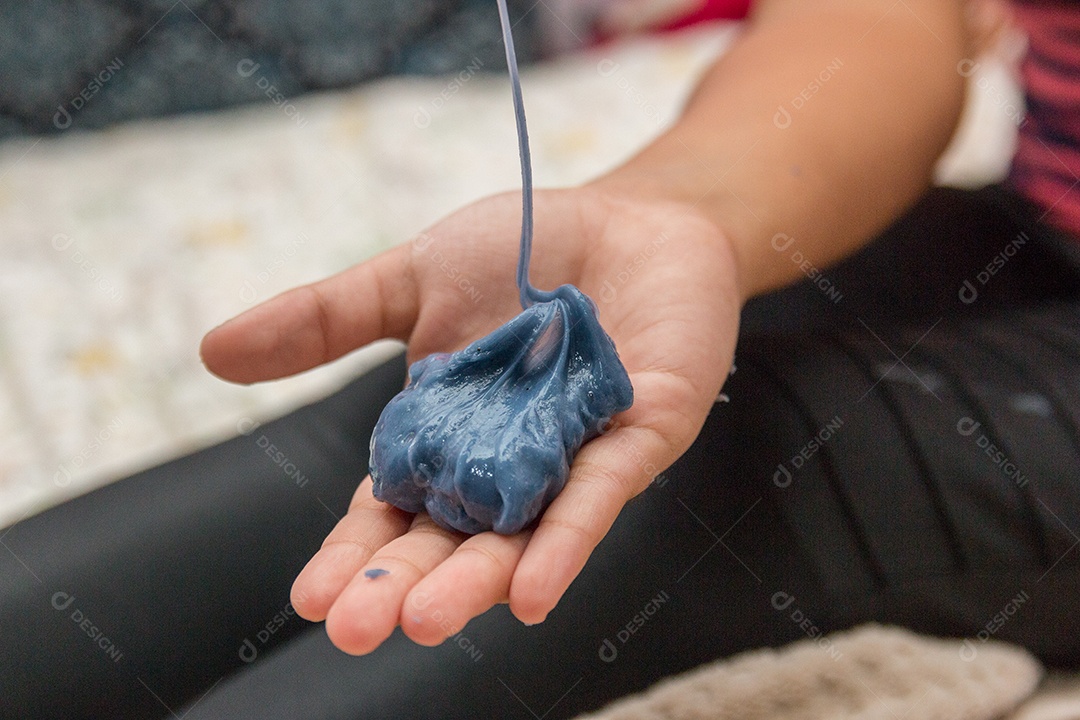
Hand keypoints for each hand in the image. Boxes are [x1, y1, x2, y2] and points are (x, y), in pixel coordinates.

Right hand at [200, 186, 741, 653]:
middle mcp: (507, 464)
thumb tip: (212, 352)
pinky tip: (534, 593)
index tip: (311, 598)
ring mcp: (574, 457)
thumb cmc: (525, 250)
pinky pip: (600, 496)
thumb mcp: (412, 279)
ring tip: (426, 622)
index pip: (392, 512)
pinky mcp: (641, 436)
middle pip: (450, 540)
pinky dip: (566, 541)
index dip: (354, 554)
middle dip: (404, 585)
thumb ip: (325, 320)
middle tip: (358, 629)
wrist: (631, 217)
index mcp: (447, 438)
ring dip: (477, 582)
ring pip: (521, 535)